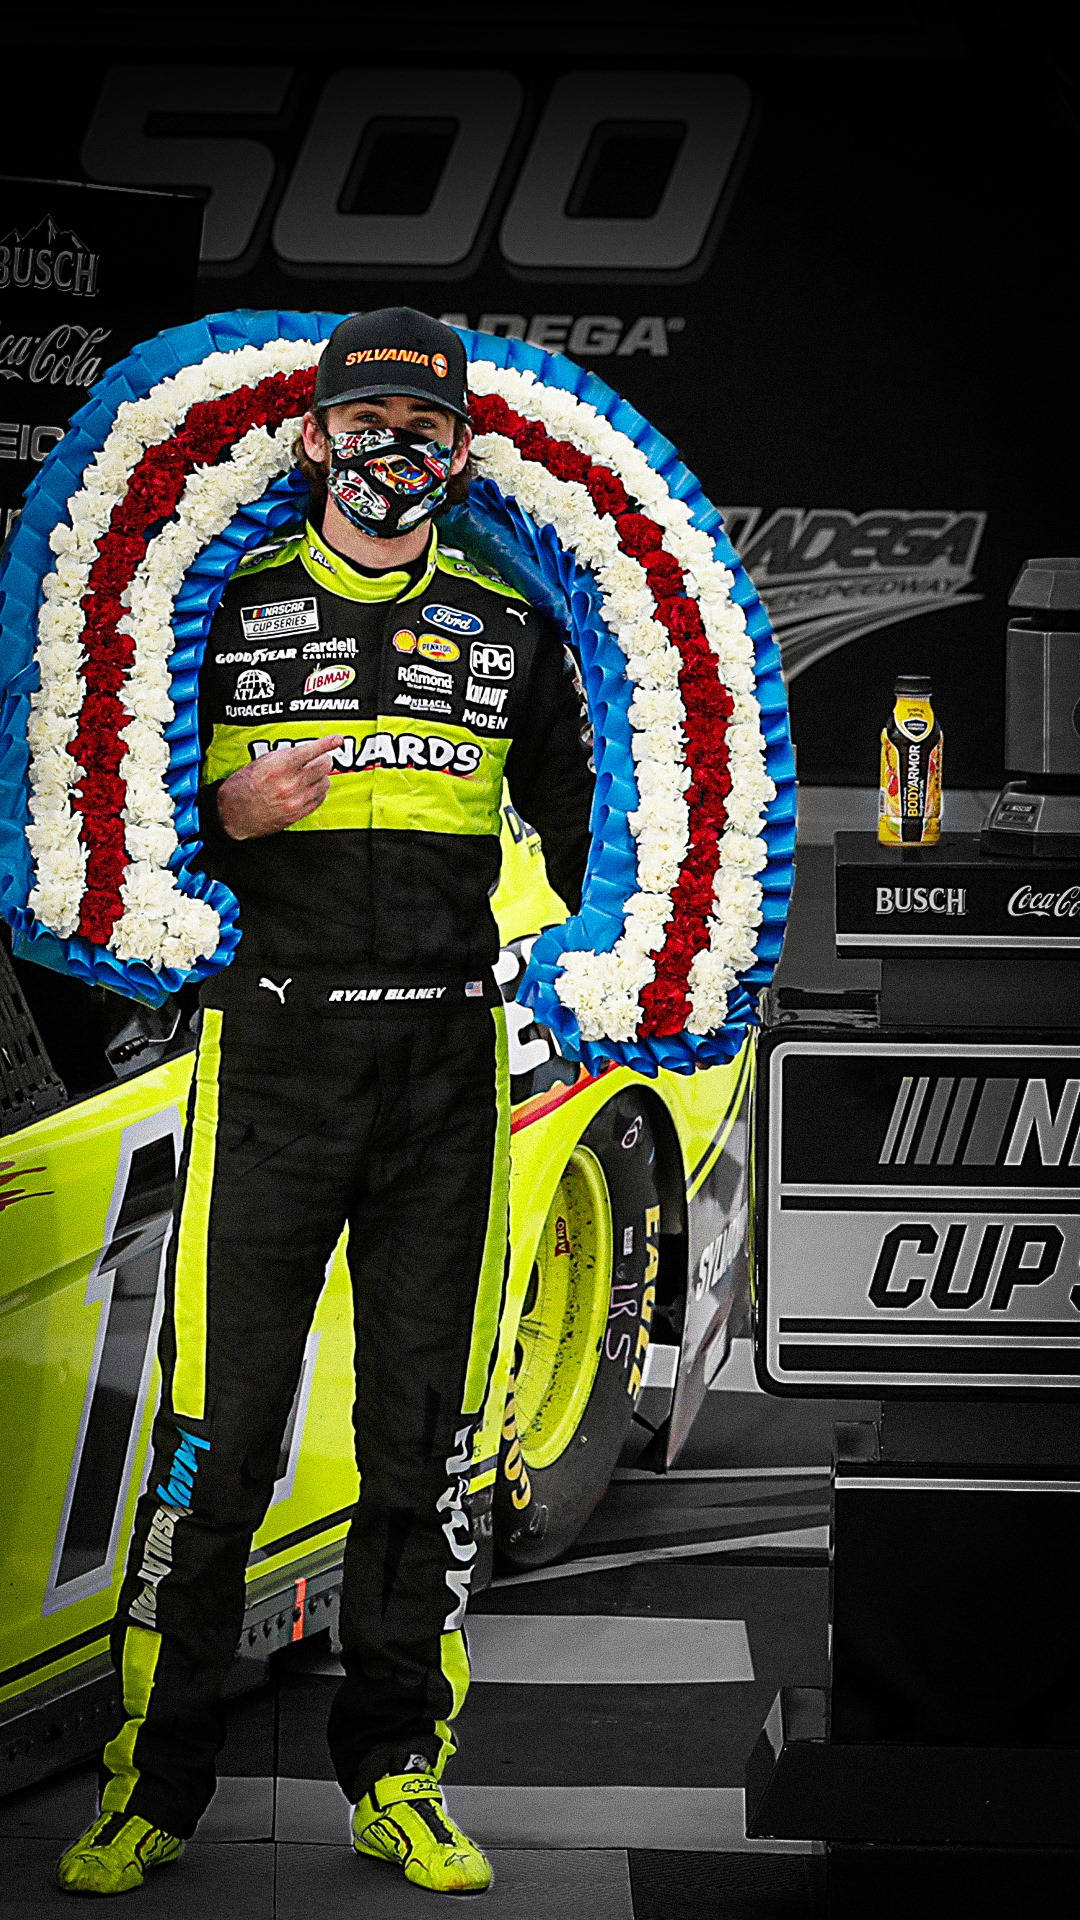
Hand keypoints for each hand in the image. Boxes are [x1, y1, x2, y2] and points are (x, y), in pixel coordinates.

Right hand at [216, 737, 344, 839]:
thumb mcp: (259, 762)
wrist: (232, 814)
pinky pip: (319, 799)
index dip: (327, 743)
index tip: (337, 739)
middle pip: (324, 767)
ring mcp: (295, 801)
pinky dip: (318, 792)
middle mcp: (289, 784)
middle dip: (323, 760)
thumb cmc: (242, 786)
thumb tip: (305, 751)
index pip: (310, 751)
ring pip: (325, 783)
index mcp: (278, 767)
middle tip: (319, 760)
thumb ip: (284, 756)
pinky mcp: (297, 814)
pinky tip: (310, 789)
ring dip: (321, 777)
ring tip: (311, 776)